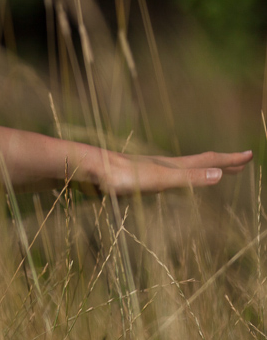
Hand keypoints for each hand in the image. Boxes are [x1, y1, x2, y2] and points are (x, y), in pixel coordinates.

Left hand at [81, 149, 252, 195]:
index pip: (208, 161)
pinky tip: (171, 184)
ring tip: (210, 172)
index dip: (229, 160)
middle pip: (198, 163)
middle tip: (240, 163)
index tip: (250, 155)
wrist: (89, 170)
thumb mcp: (160, 179)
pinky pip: (166, 178)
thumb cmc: (122, 177)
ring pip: (182, 169)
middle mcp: (163, 165)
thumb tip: (219, 175)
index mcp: (173, 166)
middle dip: (221, 164)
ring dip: (200, 170)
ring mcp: (149, 170)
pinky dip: (179, 179)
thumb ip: (187, 179)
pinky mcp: (135, 178)